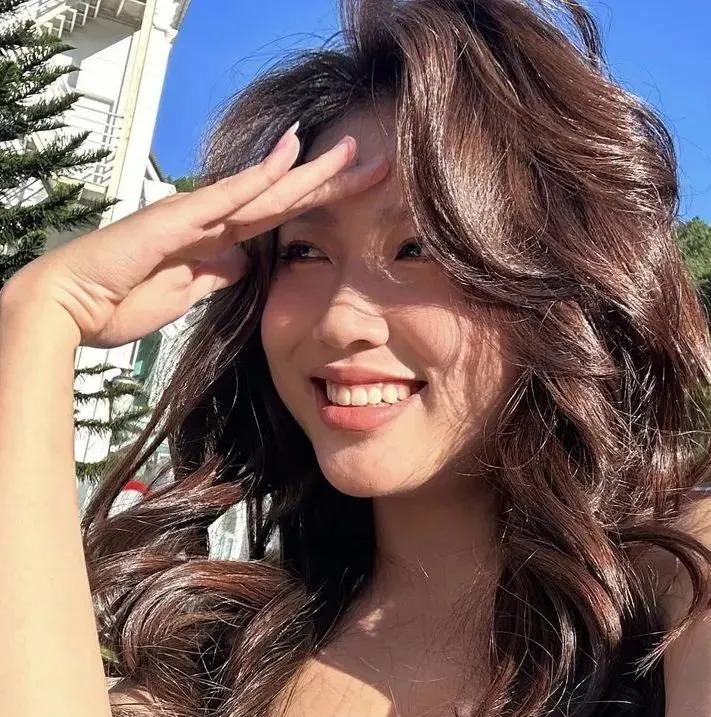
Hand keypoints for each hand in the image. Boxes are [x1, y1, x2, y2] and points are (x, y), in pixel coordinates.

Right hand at [0, 126, 388, 348]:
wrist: (72, 307)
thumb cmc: (121, 300)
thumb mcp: (188, 294)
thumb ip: (216, 275)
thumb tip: (243, 262)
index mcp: (216, 240)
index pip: (280, 218)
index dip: (321, 205)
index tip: (361, 197)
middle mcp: (210, 220)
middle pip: (282, 197)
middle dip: (329, 181)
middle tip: (375, 163)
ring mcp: (192, 217)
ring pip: (262, 189)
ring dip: (306, 171)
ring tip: (349, 152)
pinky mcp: (173, 222)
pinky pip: (222, 198)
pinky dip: (255, 179)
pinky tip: (287, 159)